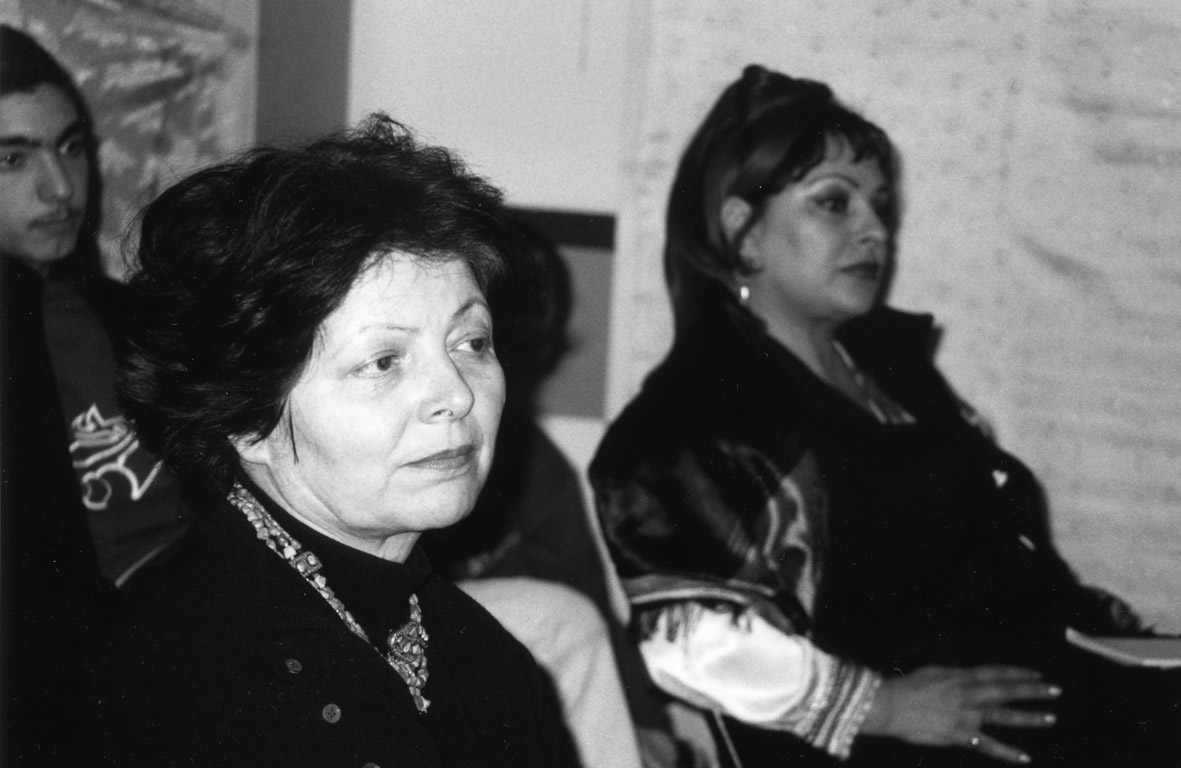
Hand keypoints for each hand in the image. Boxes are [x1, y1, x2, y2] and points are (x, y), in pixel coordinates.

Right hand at [860, 665, 1060, 763]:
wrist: (890, 705)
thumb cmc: (905, 687)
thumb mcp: (933, 672)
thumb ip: (954, 677)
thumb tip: (968, 678)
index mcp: (960, 677)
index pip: (995, 673)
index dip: (1017, 673)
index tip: (1036, 674)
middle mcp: (968, 694)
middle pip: (1006, 691)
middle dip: (1032, 691)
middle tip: (1055, 691)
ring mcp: (966, 715)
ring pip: (1003, 715)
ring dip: (1028, 717)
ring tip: (1050, 718)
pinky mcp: (960, 735)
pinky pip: (988, 745)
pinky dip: (1007, 752)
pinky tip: (1025, 757)